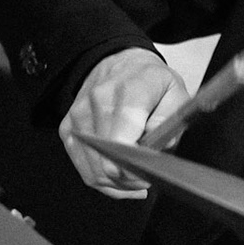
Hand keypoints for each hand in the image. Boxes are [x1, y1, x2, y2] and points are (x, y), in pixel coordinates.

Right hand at [58, 48, 189, 198]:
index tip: (147, 175)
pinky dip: (102, 178)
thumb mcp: (176, 93)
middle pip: (107, 163)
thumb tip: (154, 150)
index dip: (133, 169)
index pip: (120, 143)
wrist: (121, 62)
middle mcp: (98, 102)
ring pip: (95, 172)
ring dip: (116, 183)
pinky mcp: (68, 129)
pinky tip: (118, 174)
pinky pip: (84, 169)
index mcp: (128, 92)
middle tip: (146, 178)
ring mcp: (79, 116)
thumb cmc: (149, 81)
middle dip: (130, 179)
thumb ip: (169, 123)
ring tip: (134, 176)